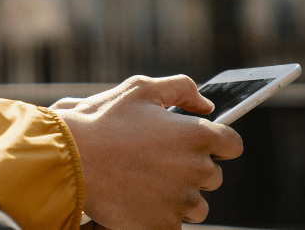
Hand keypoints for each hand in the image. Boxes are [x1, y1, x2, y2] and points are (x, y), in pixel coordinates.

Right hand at [53, 75, 242, 229]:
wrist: (71, 159)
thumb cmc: (104, 121)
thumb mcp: (141, 89)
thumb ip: (182, 88)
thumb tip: (207, 104)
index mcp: (197, 135)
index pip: (233, 144)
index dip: (218, 141)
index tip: (199, 143)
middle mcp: (197, 169)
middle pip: (213, 175)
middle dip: (192, 167)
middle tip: (157, 158)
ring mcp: (182, 200)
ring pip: (197, 203)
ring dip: (180, 194)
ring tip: (146, 179)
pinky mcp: (165, 224)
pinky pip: (175, 222)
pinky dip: (161, 213)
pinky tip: (138, 196)